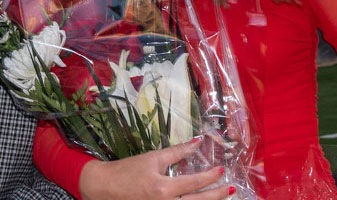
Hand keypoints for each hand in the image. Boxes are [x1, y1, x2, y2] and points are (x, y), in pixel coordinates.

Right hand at [79, 140, 231, 199]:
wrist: (104, 188)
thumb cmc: (127, 171)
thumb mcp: (152, 158)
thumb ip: (177, 152)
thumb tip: (197, 142)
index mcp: (163, 189)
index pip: (195, 183)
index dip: (211, 177)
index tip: (222, 171)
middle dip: (218, 196)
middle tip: (232, 189)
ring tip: (222, 197)